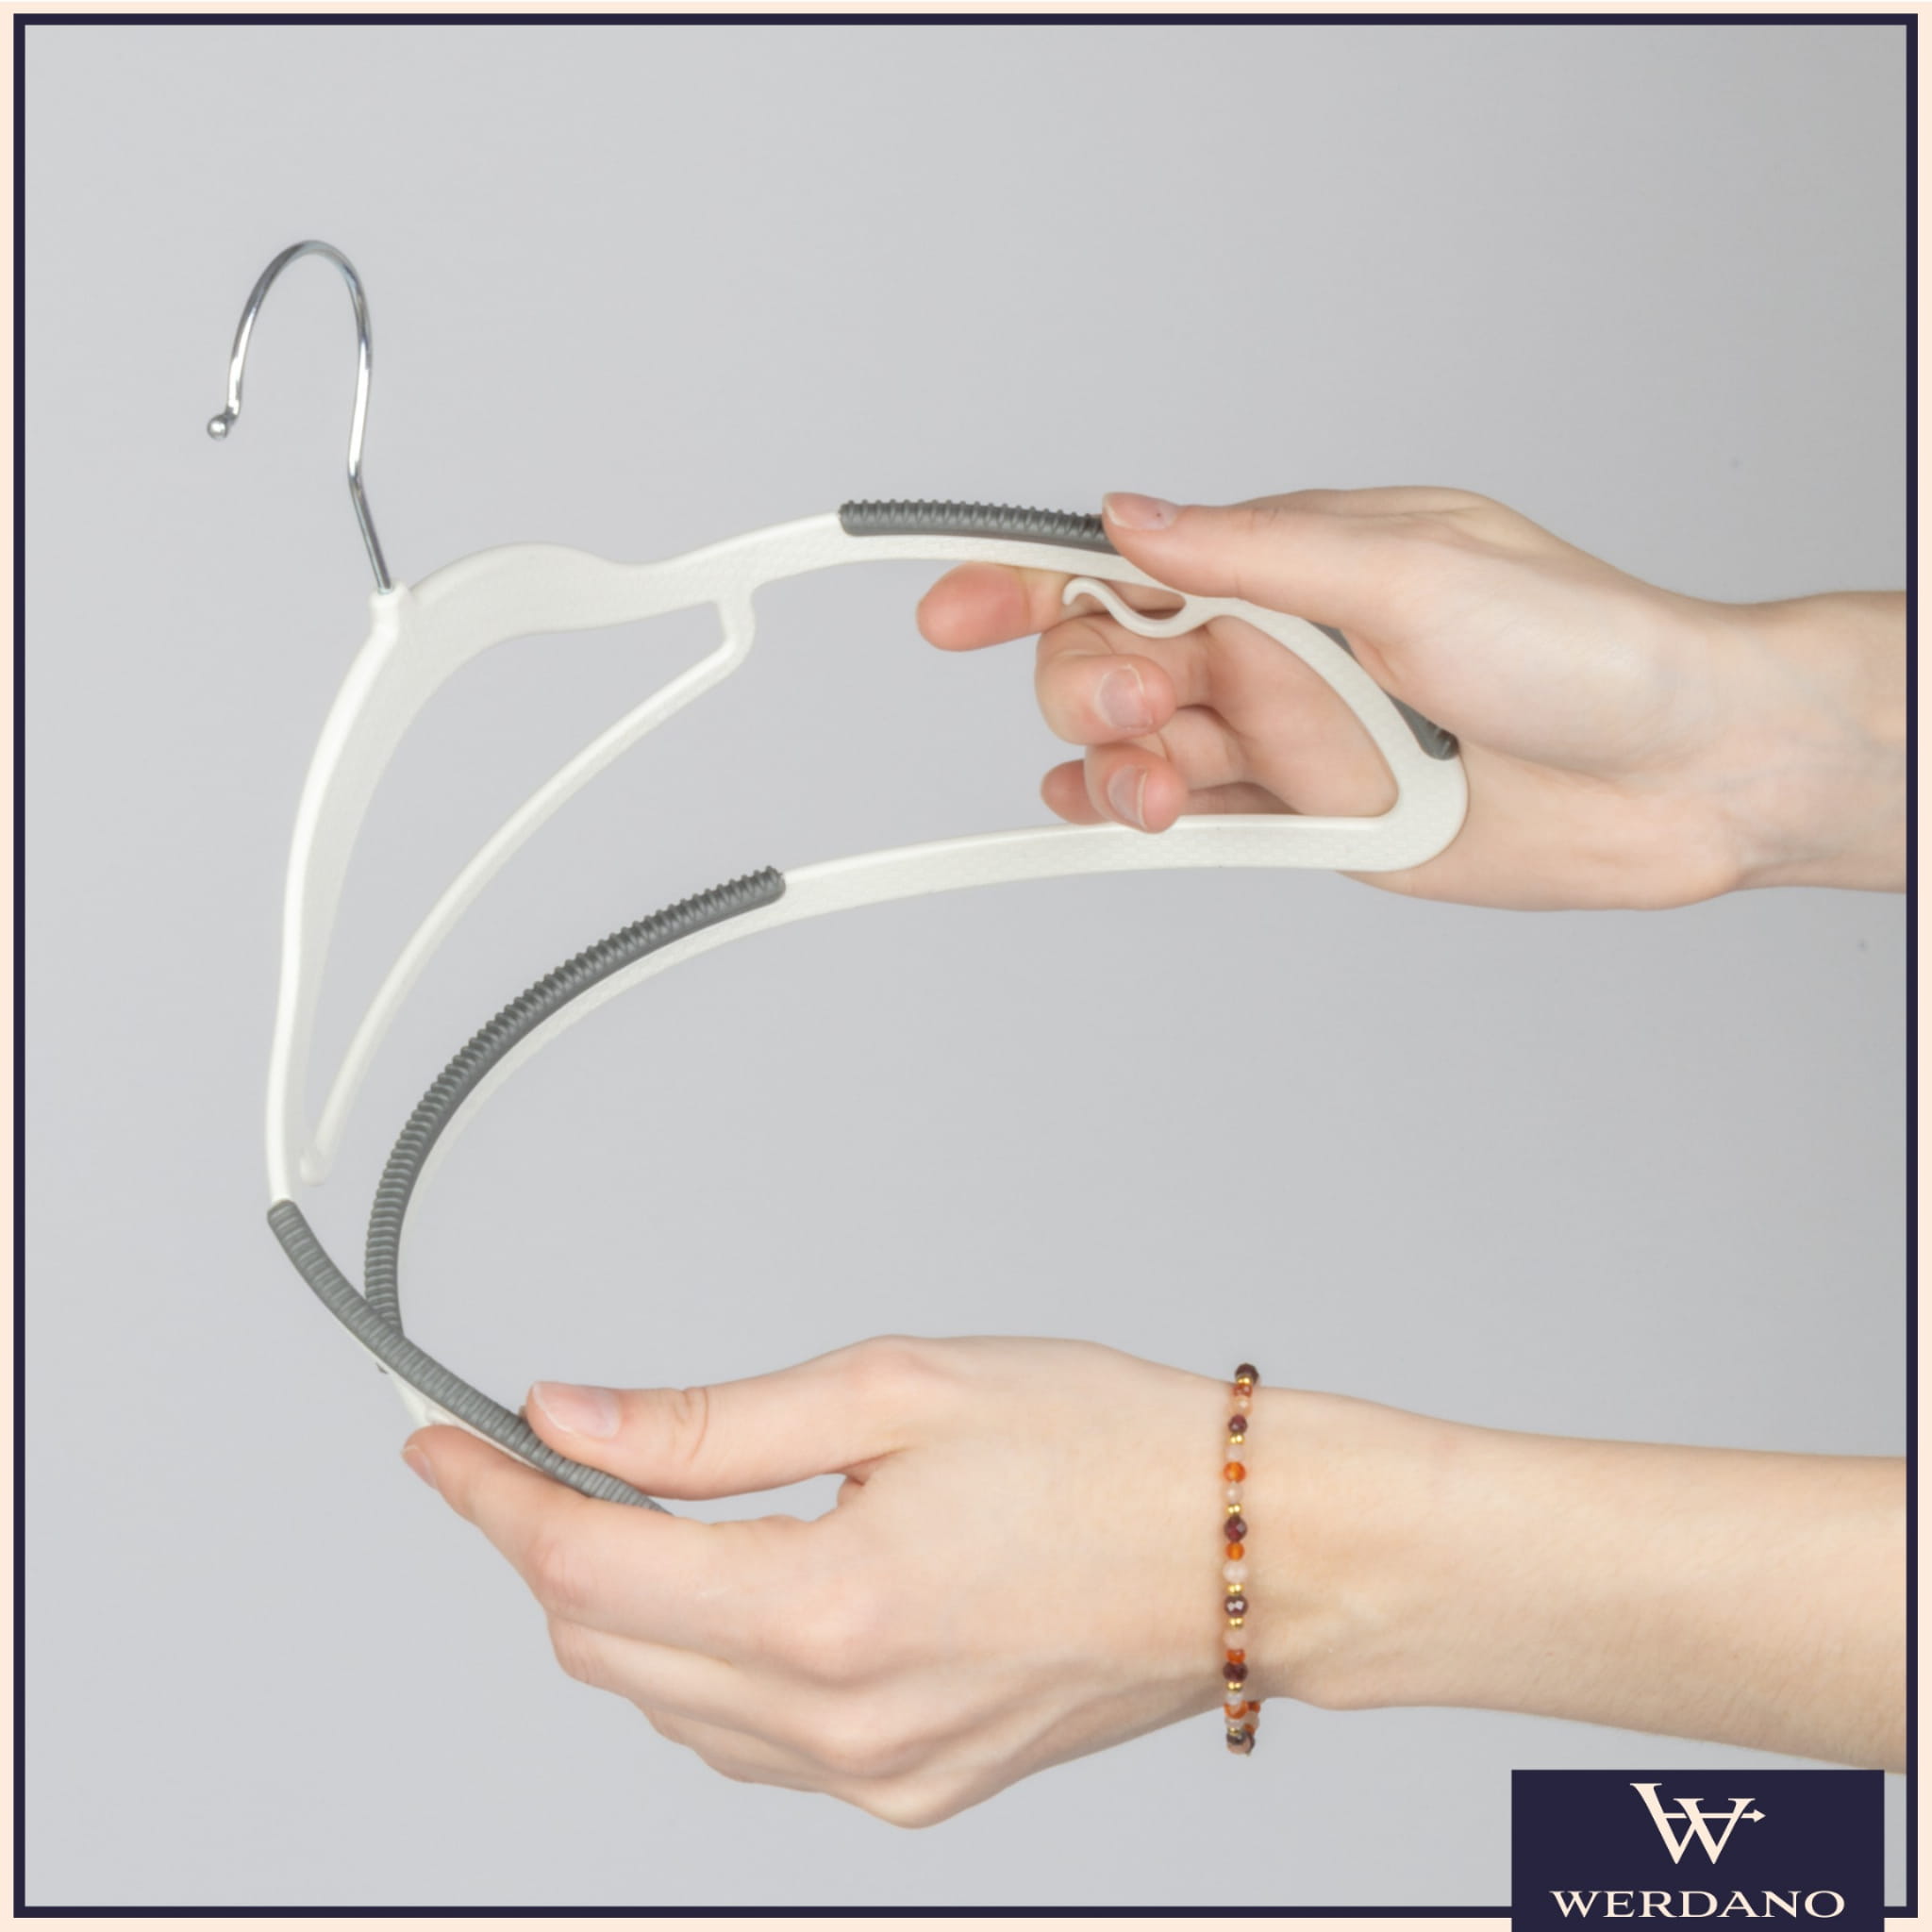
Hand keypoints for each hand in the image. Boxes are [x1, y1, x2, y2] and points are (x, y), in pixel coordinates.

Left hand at [398, 1335, 1240, 1827]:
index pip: (588, 1564)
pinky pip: (750, 1744)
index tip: (443, 1445)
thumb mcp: (895, 1387)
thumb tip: (572, 1420)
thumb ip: (711, 1423)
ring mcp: (878, 1776)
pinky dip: (706, 1665)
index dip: (494, 1498)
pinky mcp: (913, 1793)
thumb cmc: (1104, 1447)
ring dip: (627, 1605)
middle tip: (555, 1451)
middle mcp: (841, 1722)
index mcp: (832, 1609)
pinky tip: (742, 1589)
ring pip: (667, 1704)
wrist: (1246, 1552)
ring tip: (659, 1506)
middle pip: (606, 1645)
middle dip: (552, 1545)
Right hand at [917, 489, 1905, 907]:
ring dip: (1108, 768)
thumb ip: (1255, 553)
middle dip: (1087, 685)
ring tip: (1158, 788)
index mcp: (1290, 559)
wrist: (1675, 773)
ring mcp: (1283, 736)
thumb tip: (1127, 516)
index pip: (1122, 557)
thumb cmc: (1578, 645)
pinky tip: (1113, 822)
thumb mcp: (1410, 569)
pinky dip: (1128, 823)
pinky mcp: (1303, 821)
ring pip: (1131, 750)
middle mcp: (1273, 644)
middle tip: (1146, 712)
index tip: (943, 605)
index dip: (1021, 578)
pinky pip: (1187, 822)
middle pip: (1104, 659)